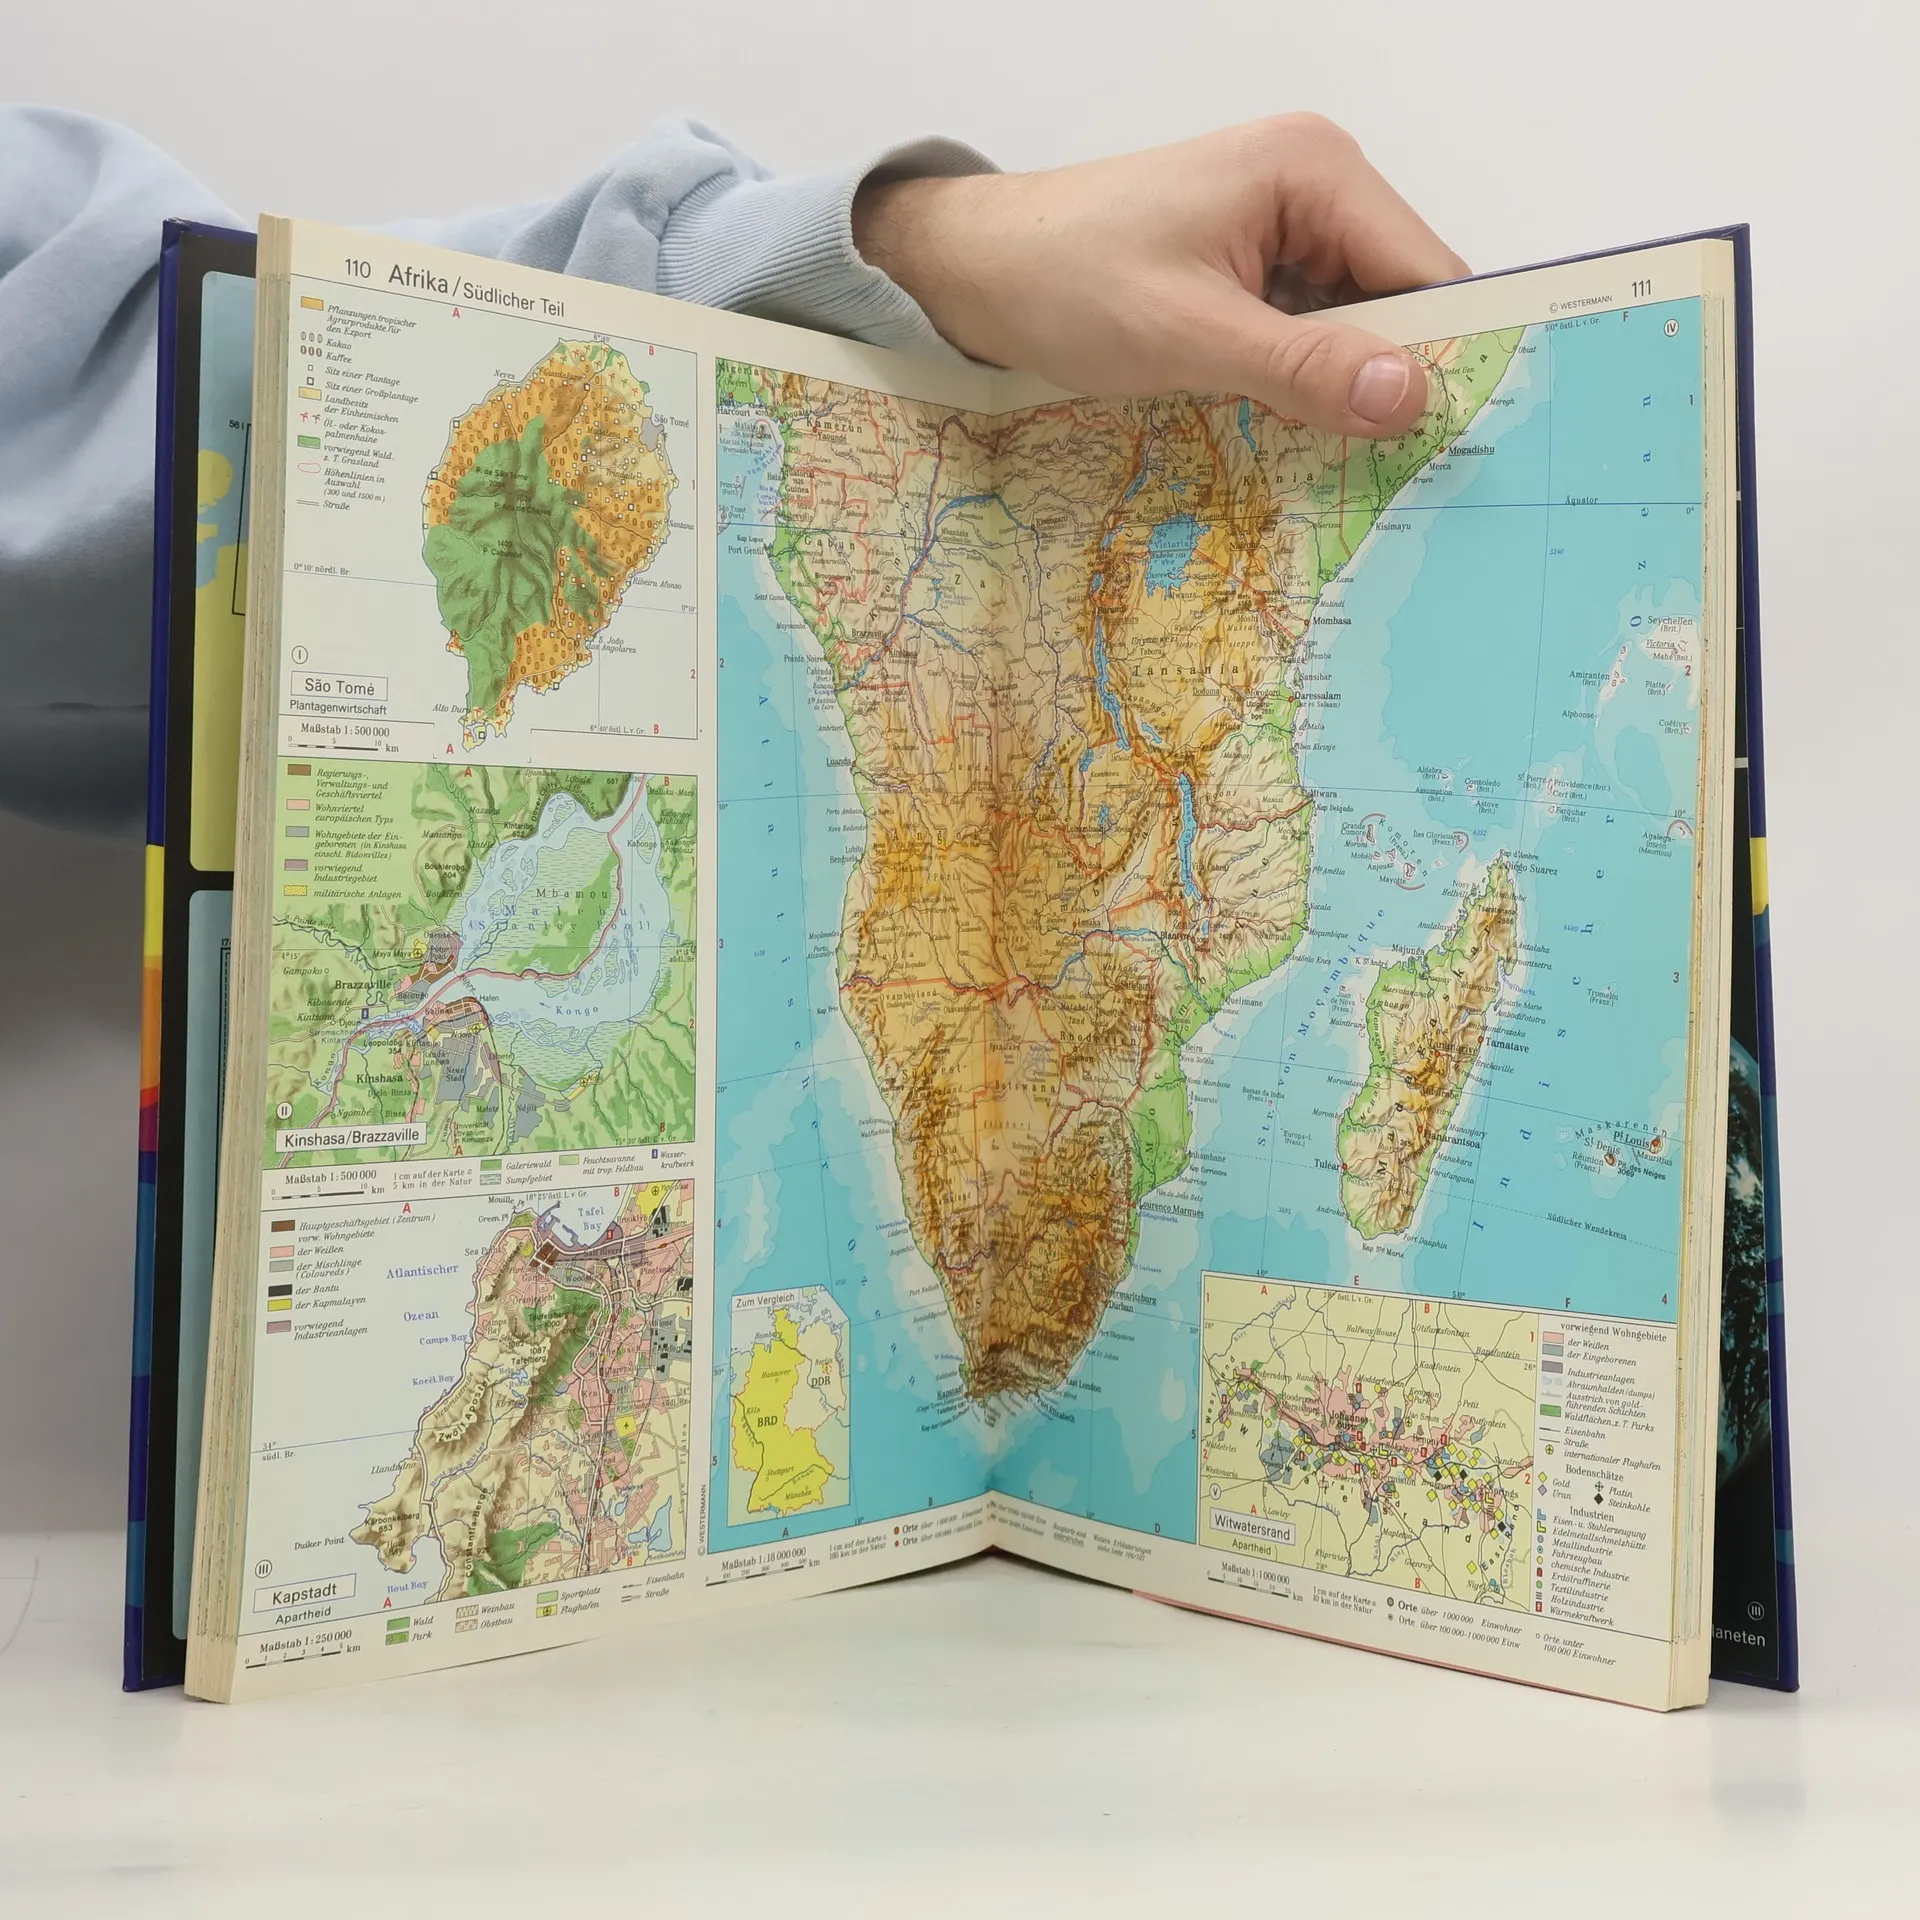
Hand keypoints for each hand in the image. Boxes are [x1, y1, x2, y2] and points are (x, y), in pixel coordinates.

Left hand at [854, 115, 1467, 437]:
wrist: (975, 271)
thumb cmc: (1067, 283)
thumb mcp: (1190, 336)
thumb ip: (1302, 366)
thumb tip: (1408, 398)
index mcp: (1315, 172)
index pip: (1426, 272)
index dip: (1448, 357)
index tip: (1460, 446)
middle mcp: (1315, 187)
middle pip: (1398, 301)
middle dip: (1394, 382)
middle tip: (1407, 480)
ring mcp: (1283, 229)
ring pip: (1353, 327)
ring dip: (1346, 393)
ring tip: (1358, 473)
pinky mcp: (1250, 271)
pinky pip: (1308, 334)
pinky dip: (1305, 385)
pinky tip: (1301, 441)